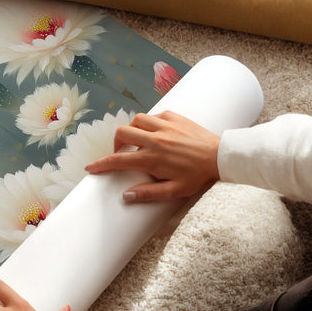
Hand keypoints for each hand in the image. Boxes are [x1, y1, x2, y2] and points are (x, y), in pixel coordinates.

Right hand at [85, 110, 220, 202]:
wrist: (221, 157)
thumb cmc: (198, 176)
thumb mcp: (174, 191)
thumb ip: (149, 193)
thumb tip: (126, 195)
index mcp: (152, 158)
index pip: (118, 160)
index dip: (101, 165)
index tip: (90, 168)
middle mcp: (155, 139)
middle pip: (122, 133)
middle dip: (116, 144)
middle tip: (122, 154)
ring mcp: (164, 126)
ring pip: (136, 120)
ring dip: (132, 130)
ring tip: (137, 141)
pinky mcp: (175, 117)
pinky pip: (154, 115)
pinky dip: (149, 123)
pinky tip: (155, 132)